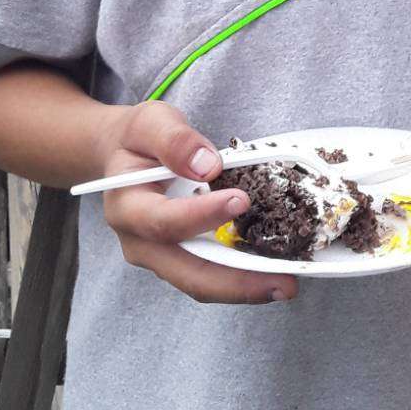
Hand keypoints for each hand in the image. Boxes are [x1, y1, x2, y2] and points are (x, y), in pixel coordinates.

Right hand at [97, 100, 297, 304]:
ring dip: (245, 287)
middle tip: (282, 282)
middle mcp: (141, 243)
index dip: (202, 215)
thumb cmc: (138, 139)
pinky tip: (274, 270)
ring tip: (285, 283)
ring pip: (203, 282)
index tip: (240, 201)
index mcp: (128, 208)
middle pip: (188, 273)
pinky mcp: (183, 256)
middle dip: (236, 282)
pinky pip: (213, 273)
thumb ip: (174, 141)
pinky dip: (243, 276)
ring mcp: (162, 256)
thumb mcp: (150, 123)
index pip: (164, 221)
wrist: (125, 157)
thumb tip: (206, 165)